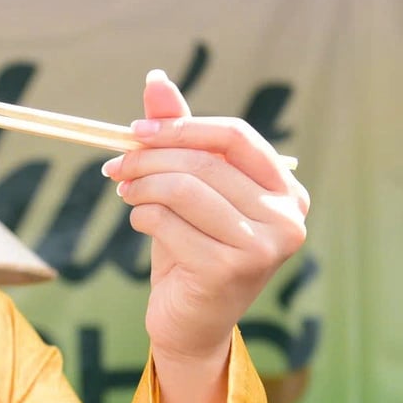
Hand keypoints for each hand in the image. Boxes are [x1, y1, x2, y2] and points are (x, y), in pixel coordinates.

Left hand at [104, 69, 309, 366]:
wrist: (191, 324)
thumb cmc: (193, 249)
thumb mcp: (189, 189)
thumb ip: (179, 137)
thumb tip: (155, 79)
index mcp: (288, 191)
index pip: (235, 136)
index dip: (183, 126)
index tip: (137, 129)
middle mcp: (287, 218)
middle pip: (204, 162)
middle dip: (149, 158)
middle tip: (115, 165)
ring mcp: (263, 248)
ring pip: (184, 190)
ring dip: (141, 186)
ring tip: (124, 192)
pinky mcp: (228, 271)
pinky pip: (168, 223)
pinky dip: (142, 216)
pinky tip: (140, 222)